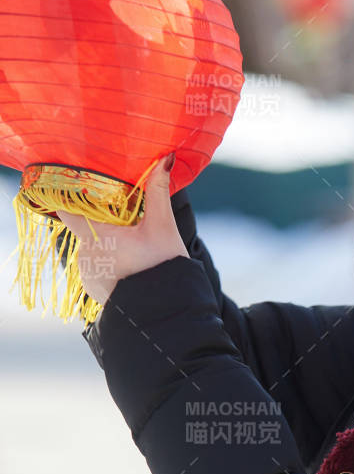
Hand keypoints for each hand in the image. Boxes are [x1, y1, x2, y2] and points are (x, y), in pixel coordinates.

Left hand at [54, 155, 188, 306]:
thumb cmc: (163, 267)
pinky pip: (96, 267)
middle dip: (105, 225)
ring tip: (133, 251)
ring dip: (107, 245)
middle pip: (86, 228)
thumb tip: (164, 159)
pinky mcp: (93, 289)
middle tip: (129, 227)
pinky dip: (108, 264)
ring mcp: (87, 274)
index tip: (88, 192)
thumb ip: (157, 192)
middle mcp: (84, 254)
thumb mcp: (163, 226)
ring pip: (92, 248)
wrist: (166, 314)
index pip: (67, 209)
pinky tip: (129, 267)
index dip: (74, 198)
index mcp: (95, 235)